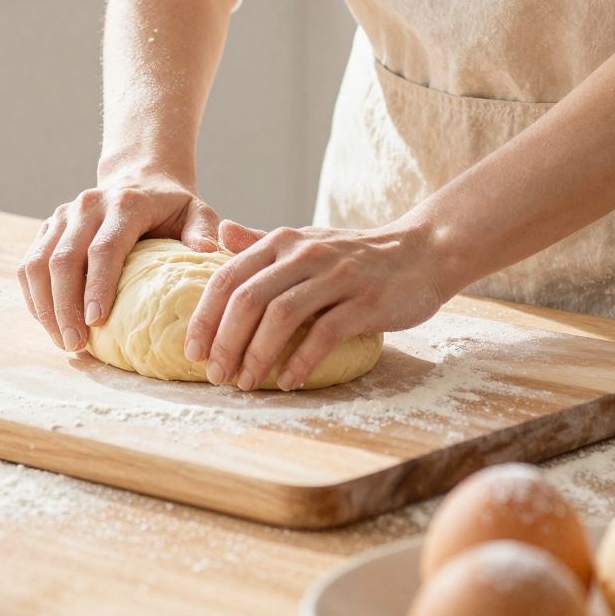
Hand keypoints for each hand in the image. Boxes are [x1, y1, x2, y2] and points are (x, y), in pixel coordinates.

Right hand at [17, 176, 259, 353]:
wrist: (140, 179)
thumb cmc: (172, 207)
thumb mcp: (196, 212)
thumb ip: (203, 230)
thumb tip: (205, 252)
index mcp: (125, 203)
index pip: (104, 247)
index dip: (97, 285)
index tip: (96, 322)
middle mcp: (87, 205)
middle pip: (64, 259)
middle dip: (65, 306)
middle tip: (76, 344)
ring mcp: (63, 216)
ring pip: (39, 264)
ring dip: (46, 307)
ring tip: (63, 341)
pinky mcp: (47, 228)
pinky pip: (29, 266)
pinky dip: (35, 298)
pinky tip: (50, 325)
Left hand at [182, 221, 459, 391]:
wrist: (421, 252)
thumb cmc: (356, 255)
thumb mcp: (306, 242)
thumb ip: (260, 242)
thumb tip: (218, 233)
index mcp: (283, 242)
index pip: (227, 278)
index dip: (205, 317)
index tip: (193, 351)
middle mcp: (305, 255)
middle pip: (248, 300)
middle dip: (225, 342)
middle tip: (217, 375)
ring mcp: (337, 277)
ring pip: (281, 317)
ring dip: (257, 355)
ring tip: (247, 383)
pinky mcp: (365, 303)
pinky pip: (324, 334)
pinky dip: (301, 361)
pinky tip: (289, 380)